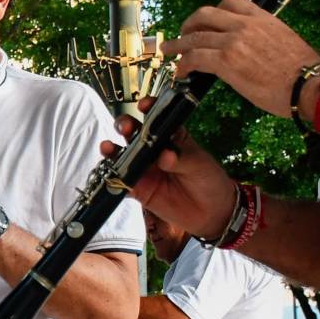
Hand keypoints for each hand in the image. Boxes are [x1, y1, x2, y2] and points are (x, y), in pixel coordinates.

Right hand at [105, 111, 236, 239]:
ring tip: (108, 148)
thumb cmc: (208, 180)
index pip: (157, 118)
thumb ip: (182, 158)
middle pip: (133, 132)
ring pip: (121, 155)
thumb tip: (165, 155)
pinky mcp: (138, 189)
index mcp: (170, 136)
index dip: (148, 109)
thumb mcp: (199, 164)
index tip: (143, 106)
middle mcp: (153, 149)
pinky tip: (108, 175)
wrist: (211, 212)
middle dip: (125, 126)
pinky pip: (119, 182)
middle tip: (126, 128)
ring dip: (112, 150)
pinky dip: (111, 178)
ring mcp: (143, 168)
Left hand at [163, 0, 319, 118]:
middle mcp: (245, 24)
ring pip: (195, 36)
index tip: (206, 20)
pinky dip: (184, 64)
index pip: (231, 0)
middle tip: (183, 33)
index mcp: (262, 17)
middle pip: (205, 14)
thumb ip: (264, 38)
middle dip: (189, 23)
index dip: (213, 11)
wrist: (310, 85)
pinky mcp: (226, 61)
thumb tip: (254, 49)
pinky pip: (195, 57)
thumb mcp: (286, 41)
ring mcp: (234, 41)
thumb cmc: (305, 71)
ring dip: (178, 44)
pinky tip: (181, 71)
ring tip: (169, 52)